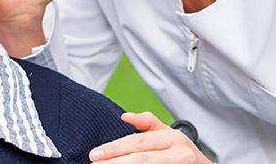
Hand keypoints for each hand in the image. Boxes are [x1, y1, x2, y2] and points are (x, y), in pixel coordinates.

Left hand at [89, 112, 211, 162]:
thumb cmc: (181, 151)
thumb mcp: (168, 134)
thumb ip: (148, 124)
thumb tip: (125, 116)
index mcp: (173, 137)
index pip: (138, 142)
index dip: (114, 148)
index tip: (94, 154)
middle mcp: (179, 154)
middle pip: (141, 159)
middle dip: (114, 162)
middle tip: (94, 163)